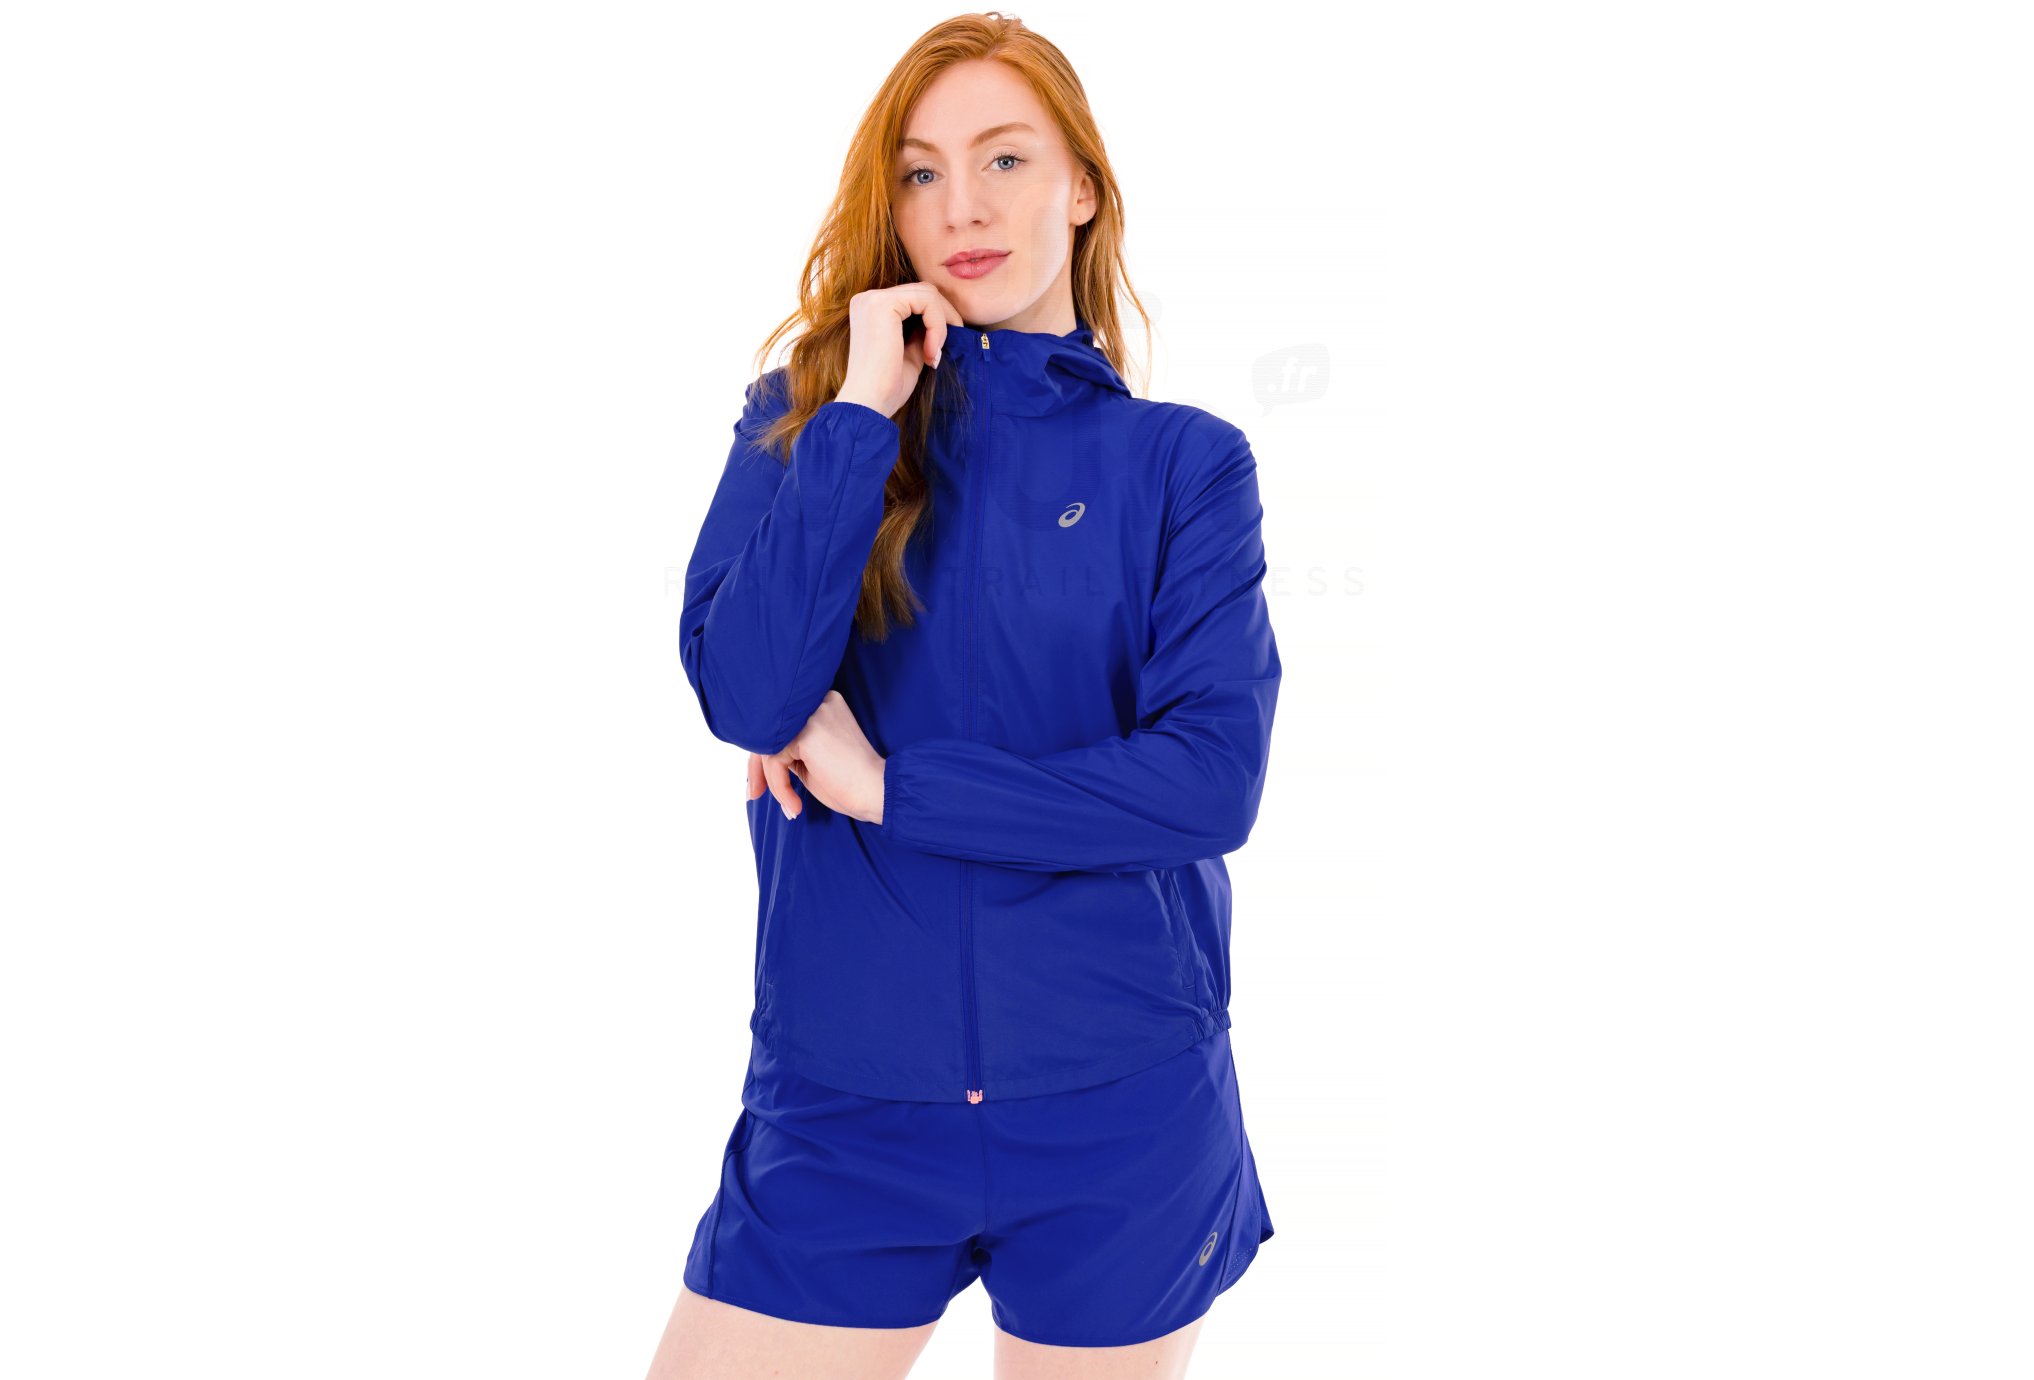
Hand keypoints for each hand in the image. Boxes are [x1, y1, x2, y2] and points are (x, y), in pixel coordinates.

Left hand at [746, 690, 886, 824]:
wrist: (879, 793)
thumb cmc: (851, 783)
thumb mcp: (811, 760)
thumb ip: (787, 749)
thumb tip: (752, 755)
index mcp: (823, 704)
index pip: (781, 725)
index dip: (766, 755)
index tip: (760, 785)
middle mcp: (818, 700)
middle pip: (769, 730)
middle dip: (757, 767)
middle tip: (753, 795)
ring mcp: (813, 713)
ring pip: (767, 745)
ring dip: (771, 781)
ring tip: (790, 805)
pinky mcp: (806, 731)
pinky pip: (774, 760)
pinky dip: (779, 786)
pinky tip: (794, 803)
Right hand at [835, 283, 967, 417]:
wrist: (869, 405)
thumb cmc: (888, 387)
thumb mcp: (910, 353)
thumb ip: (922, 332)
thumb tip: (945, 320)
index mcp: (871, 309)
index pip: (915, 299)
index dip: (936, 320)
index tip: (937, 352)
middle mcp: (867, 299)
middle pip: (923, 291)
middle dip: (944, 318)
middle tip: (944, 350)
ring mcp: (872, 299)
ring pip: (928, 293)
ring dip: (941, 325)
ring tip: (934, 354)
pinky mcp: (881, 303)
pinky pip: (927, 301)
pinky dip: (937, 326)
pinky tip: (930, 352)